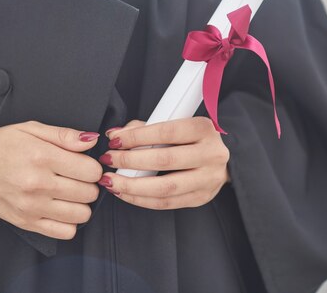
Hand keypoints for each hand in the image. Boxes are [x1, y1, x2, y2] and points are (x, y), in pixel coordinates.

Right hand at [0, 121, 102, 239]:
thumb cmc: (0, 145)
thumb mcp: (32, 129)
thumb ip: (65, 135)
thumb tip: (92, 141)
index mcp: (42, 157)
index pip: (91, 171)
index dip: (92, 167)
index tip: (85, 165)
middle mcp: (37, 184)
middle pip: (89, 193)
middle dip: (88, 184)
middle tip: (76, 178)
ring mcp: (31, 206)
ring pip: (81, 215)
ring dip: (81, 204)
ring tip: (69, 193)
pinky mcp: (25, 222)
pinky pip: (64, 233)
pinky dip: (69, 222)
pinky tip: (61, 208)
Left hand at [97, 117, 229, 209]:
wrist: (217, 156)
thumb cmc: (189, 137)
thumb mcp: (173, 123)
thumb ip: (144, 127)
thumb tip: (115, 134)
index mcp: (204, 129)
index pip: (166, 132)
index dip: (137, 137)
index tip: (115, 140)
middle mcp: (211, 154)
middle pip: (165, 160)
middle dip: (130, 161)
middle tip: (108, 160)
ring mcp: (209, 179)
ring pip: (165, 188)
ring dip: (132, 186)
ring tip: (111, 181)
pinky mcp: (201, 197)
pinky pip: (167, 203)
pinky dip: (142, 199)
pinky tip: (125, 193)